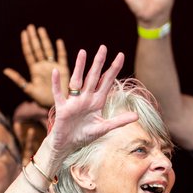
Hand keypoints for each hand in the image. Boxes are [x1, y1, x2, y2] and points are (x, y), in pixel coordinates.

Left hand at [4, 25, 64, 107]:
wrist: (56, 105)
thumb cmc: (42, 100)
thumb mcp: (28, 89)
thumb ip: (18, 79)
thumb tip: (5, 70)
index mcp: (35, 70)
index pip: (29, 53)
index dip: (26, 43)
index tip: (24, 32)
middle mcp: (43, 66)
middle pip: (38, 49)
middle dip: (34, 38)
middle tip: (31, 26)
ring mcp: (53, 66)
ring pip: (48, 50)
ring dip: (45, 40)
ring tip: (41, 29)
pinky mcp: (63, 69)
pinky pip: (62, 57)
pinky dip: (60, 49)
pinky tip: (58, 41)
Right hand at [44, 46, 137, 163]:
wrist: (68, 145)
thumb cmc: (84, 135)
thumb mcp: (104, 128)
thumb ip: (119, 121)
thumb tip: (137, 116)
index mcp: (97, 101)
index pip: (107, 81)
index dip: (113, 69)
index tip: (121, 55)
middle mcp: (86, 98)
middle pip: (93, 77)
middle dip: (99, 63)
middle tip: (103, 47)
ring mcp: (73, 101)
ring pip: (77, 81)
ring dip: (79, 67)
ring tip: (83, 52)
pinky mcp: (62, 108)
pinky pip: (58, 94)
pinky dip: (56, 83)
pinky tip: (56, 71)